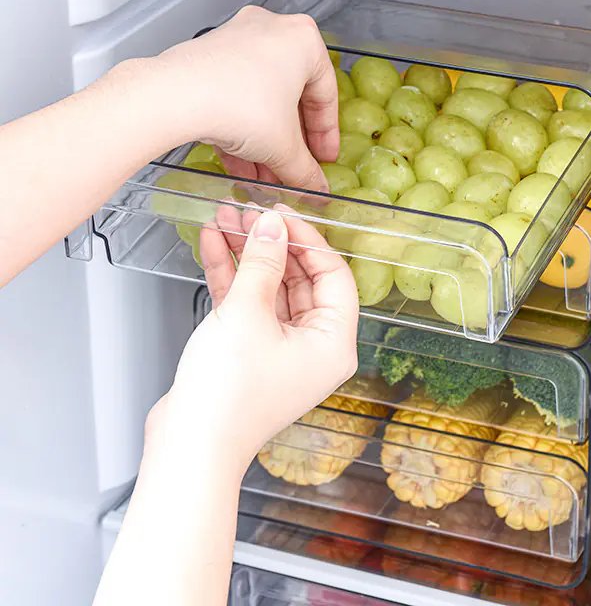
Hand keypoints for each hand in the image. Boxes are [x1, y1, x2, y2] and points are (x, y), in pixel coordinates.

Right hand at [149, 206, 358, 476]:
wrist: (188, 446)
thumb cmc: (228, 398)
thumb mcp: (248, 313)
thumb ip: (263, 261)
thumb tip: (272, 225)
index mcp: (333, 342)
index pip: (333, 274)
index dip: (308, 239)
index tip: (281, 214)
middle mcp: (314, 346)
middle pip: (300, 278)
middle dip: (272, 243)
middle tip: (249, 213)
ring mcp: (282, 349)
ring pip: (270, 287)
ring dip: (247, 253)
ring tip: (225, 219)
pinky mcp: (251, 351)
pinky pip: (249, 303)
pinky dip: (232, 275)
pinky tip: (214, 244)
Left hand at [154, 5, 337, 191]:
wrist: (175, 97)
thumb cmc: (239, 104)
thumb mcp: (284, 148)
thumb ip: (305, 170)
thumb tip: (315, 187)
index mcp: (303, 40)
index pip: (326, 96)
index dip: (326, 136)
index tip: (324, 158)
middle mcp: (271, 31)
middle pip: (291, 98)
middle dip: (290, 142)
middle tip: (293, 168)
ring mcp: (236, 40)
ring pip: (260, 99)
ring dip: (264, 141)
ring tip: (263, 175)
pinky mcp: (207, 56)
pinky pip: (234, 95)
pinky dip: (239, 128)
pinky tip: (239, 162)